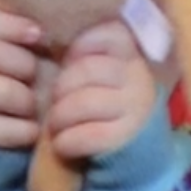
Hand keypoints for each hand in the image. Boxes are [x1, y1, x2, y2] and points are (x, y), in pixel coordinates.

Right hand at [0, 8, 44, 153]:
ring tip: (29, 108)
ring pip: (2, 90)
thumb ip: (25, 40)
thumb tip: (46, 27)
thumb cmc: (12, 91)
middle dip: (24, 65)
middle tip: (31, 78)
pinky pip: (7, 127)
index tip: (38, 34)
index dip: (12, 25)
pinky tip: (27, 130)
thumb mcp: (15, 62)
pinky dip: (26, 130)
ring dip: (26, 100)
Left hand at [45, 20, 157, 165]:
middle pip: (86, 69)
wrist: (133, 157)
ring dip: (58, 118)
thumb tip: (51, 39)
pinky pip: (86, 135)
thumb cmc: (105, 110)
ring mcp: (135, 108)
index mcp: (132, 57)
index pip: (110, 33)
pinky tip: (63, 145)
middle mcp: (139, 78)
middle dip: (60, 88)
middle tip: (55, 103)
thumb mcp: (102, 77)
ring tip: (55, 126)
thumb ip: (87, 57)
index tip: (70, 64)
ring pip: (82, 103)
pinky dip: (66, 142)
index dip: (81, 46)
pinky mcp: (126, 139)